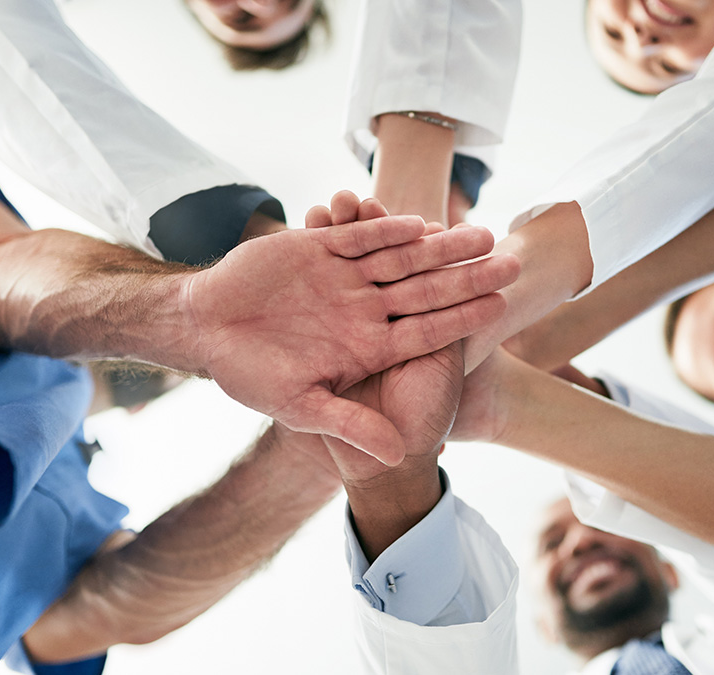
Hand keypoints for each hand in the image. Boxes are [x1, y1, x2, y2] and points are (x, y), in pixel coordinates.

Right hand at [182, 192, 518, 463]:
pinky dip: (385, 230)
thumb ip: (350, 424)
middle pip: (427, 289)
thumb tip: (395, 454)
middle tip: (507, 256)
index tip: (502, 305)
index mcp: (369, 346)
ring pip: (402, 258)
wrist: (206, 332)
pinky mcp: (318, 248)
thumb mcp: (303, 406)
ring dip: (439, 245)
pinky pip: (360, 238)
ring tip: (478, 233)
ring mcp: (345, 278)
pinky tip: (416, 222)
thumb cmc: (250, 375)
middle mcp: (365, 310)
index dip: (464, 317)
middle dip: (465, 273)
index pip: (428, 329)